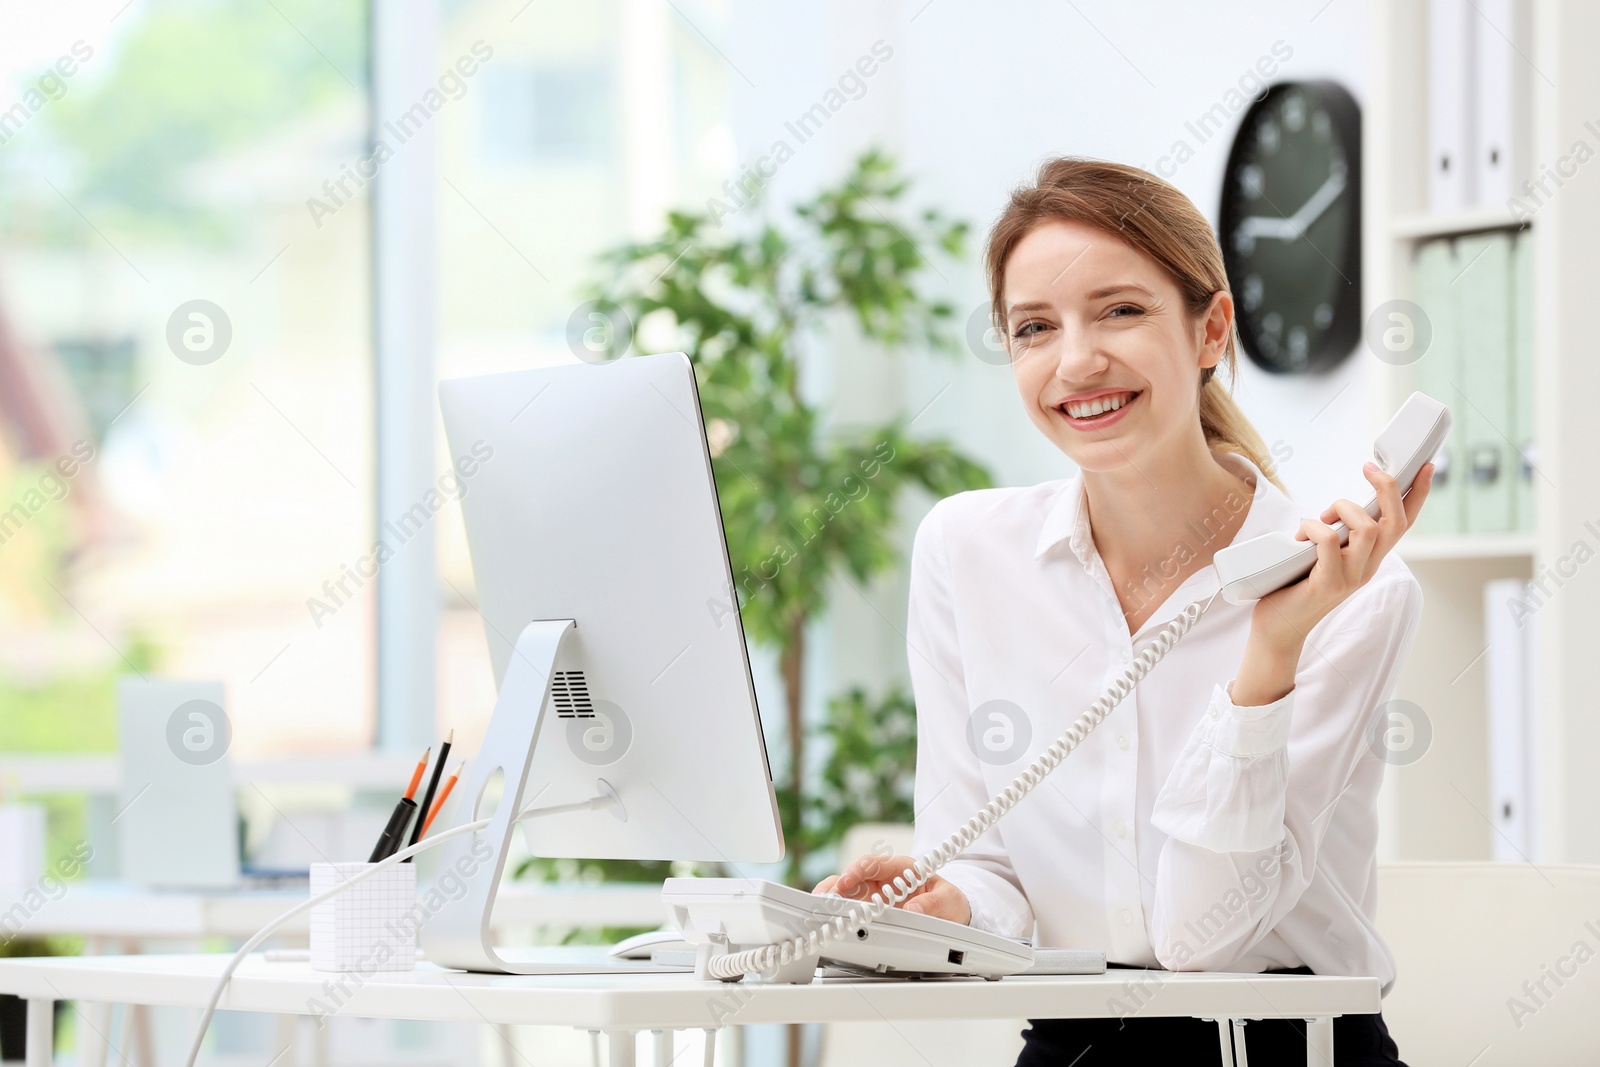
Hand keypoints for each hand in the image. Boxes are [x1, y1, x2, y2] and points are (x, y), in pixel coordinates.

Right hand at [813, 853, 971, 924]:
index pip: (873, 864)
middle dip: (835, 887)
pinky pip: (851, 907)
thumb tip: (915, 910)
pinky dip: (839, 913)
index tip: (844, 883)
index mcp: (901, 868)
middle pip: (852, 877)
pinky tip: (830, 921)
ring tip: (821, 912)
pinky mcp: (872, 909)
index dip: (855, 872)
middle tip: (824, 901)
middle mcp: (884, 879)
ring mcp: (875, 894)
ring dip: (832, 900)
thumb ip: (933, 904)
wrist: (953, 912)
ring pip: (846, 892)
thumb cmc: (950, 901)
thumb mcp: (949, 900)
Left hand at [1251, 460, 1434, 651]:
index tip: (1426, 466)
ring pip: (1367, 529)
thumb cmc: (1295, 586)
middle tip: (1368, 468)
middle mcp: (1368, 567)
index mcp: (1370, 558)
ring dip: (1343, 508)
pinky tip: (1299, 536)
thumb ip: (1337, 535)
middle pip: (1395, 522)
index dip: (1418, 495)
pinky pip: (1328, 542)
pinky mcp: (1328, 583)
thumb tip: (1335, 508)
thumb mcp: (1323, 555)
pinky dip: (1313, 527)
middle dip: (1388, 488)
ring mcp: (1351, 577)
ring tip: (1321, 517)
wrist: (1279, 629)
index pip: (1403, 524)